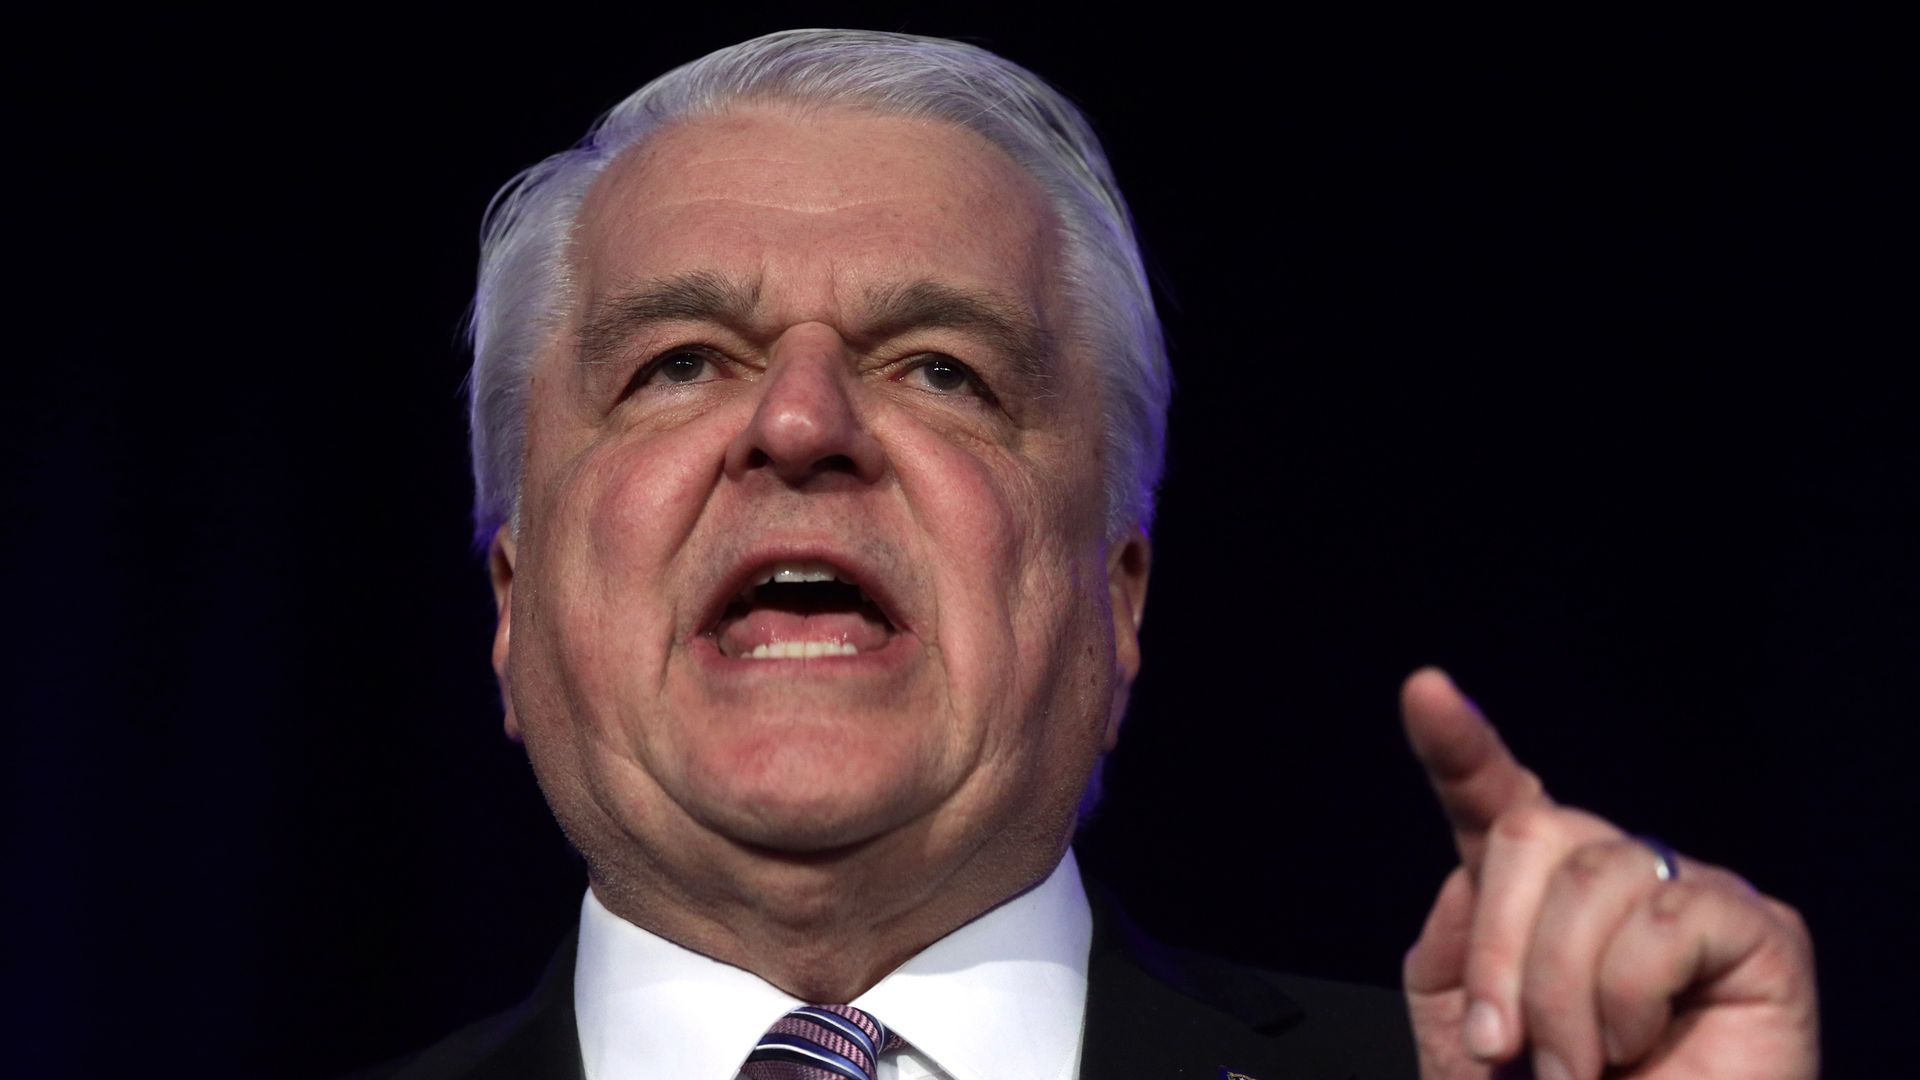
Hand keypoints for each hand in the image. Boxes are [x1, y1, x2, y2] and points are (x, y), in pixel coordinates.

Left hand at [1399, 668, 1817, 1078]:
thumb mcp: (1462, 1035)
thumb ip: (1453, 947)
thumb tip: (1472, 868)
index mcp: (1539, 894)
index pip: (1498, 801)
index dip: (1459, 745)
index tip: (1424, 691)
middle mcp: (1617, 874)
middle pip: (1533, 830)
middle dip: (1499, 949)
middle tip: (1502, 1048)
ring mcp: (1690, 892)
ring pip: (1593, 877)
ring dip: (1559, 995)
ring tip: (1575, 1070)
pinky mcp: (1759, 929)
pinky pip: (1662, 919)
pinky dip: (1628, 998)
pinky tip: (1640, 1046)